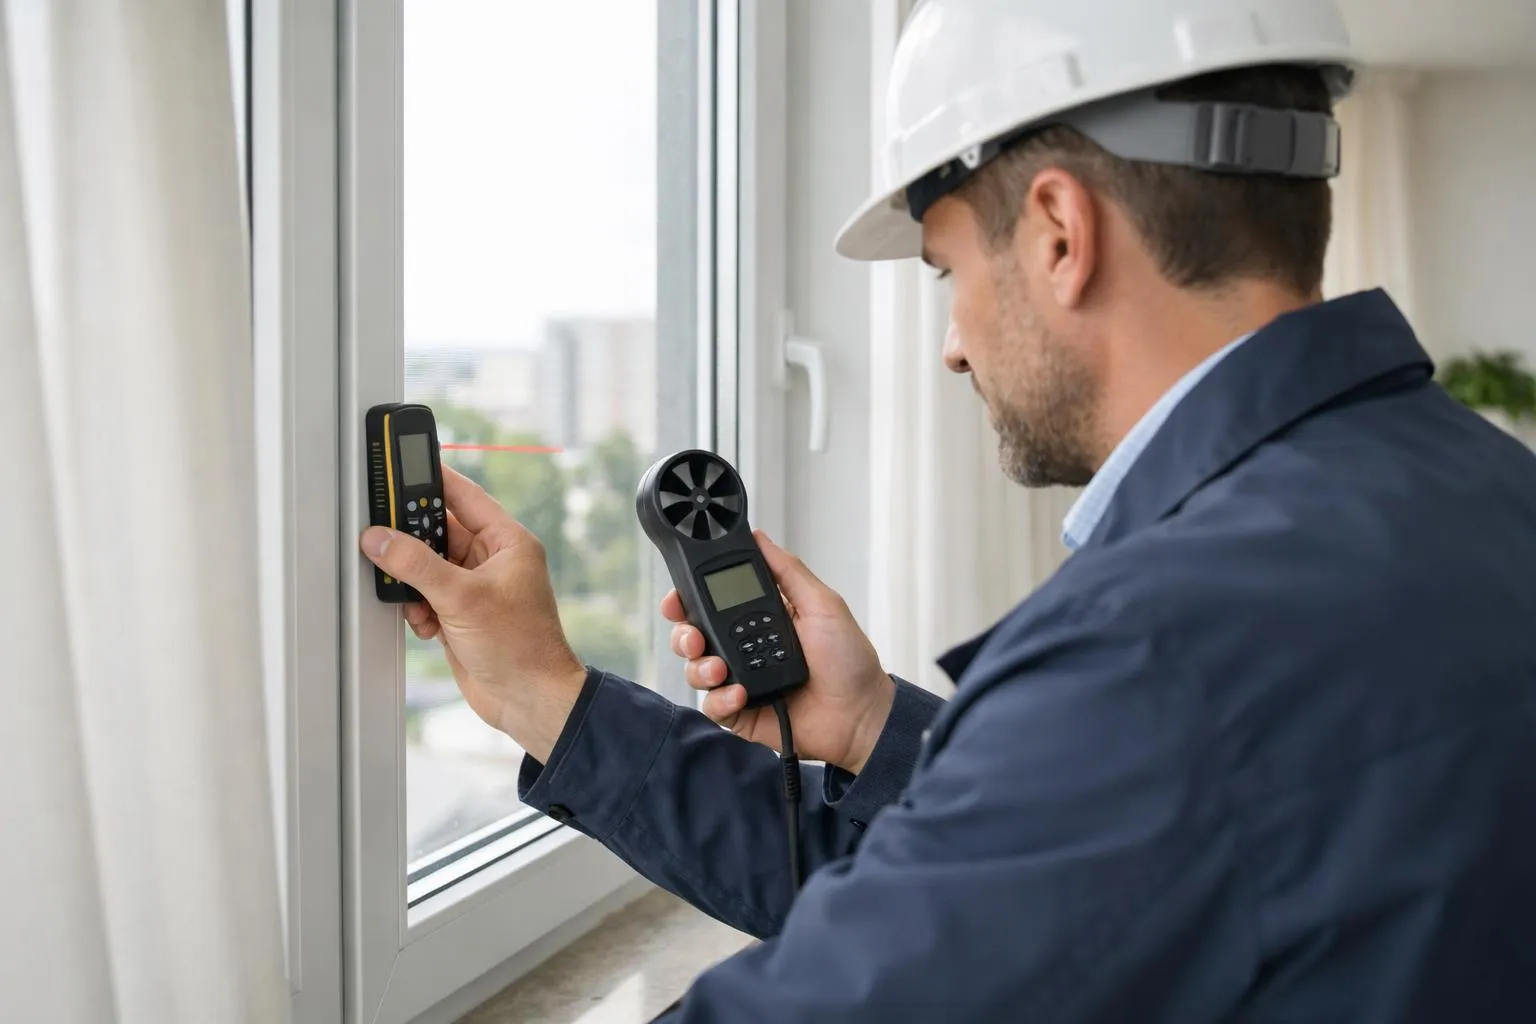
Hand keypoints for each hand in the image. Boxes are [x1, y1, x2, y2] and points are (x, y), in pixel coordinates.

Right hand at [358, 466, 587, 763]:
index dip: (433, 478)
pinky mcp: (460, 615)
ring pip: (426, 566)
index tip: (401, 464)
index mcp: (507, 542)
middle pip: (438, 532)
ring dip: (413, 582)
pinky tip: (429, 625)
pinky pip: (426, 596)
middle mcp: (492, 560)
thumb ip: (417, 565)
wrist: (528, 700)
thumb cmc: (521, 646)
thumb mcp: (463, 598)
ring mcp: (475, 588)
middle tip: (383, 537)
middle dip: (412, 541)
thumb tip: (381, 538)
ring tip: (414, 599)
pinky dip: (419, 608)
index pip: (465, 496)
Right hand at [663, 532, 892, 772]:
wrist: (861, 714)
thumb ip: (788, 571)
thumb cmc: (849, 660)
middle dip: (683, 634)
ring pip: (696, 670)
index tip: (678, 597)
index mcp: (758, 618)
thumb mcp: (822, 605)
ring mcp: (740, 680)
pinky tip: (740, 695)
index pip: (711, 603)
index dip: (687, 599)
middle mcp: (743, 648)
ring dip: (699, 667)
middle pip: (692, 635)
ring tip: (719, 670)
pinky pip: (713, 706)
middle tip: (693, 637)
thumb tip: (760, 537)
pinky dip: (721, 700)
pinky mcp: (741, 713)